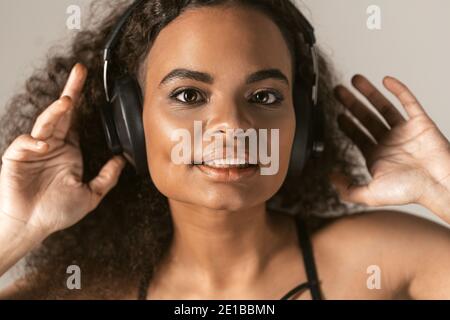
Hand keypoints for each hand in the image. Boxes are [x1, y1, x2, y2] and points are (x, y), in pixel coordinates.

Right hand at [0, 63, 125, 239]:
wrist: (30, 227)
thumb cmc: (55, 212)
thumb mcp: (90, 195)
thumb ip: (107, 178)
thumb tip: (123, 161)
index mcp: (68, 151)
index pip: (77, 121)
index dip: (82, 102)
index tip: (91, 84)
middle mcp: (52, 146)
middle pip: (62, 113)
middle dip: (71, 91)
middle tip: (81, 71)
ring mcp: (34, 150)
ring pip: (45, 123)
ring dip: (55, 111)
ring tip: (67, 101)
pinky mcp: (16, 157)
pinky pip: (24, 142)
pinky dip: (32, 141)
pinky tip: (42, 145)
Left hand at [330, 74, 449, 220]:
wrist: (439, 185)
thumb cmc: (409, 191)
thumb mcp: (369, 194)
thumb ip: (347, 189)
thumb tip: (330, 176)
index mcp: (377, 156)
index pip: (358, 135)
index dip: (347, 124)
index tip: (337, 113)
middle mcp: (389, 142)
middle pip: (365, 118)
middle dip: (351, 104)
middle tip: (338, 91)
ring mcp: (404, 131)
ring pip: (383, 106)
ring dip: (369, 93)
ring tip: (354, 79)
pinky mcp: (420, 122)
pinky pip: (408, 101)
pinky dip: (398, 89)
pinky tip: (385, 80)